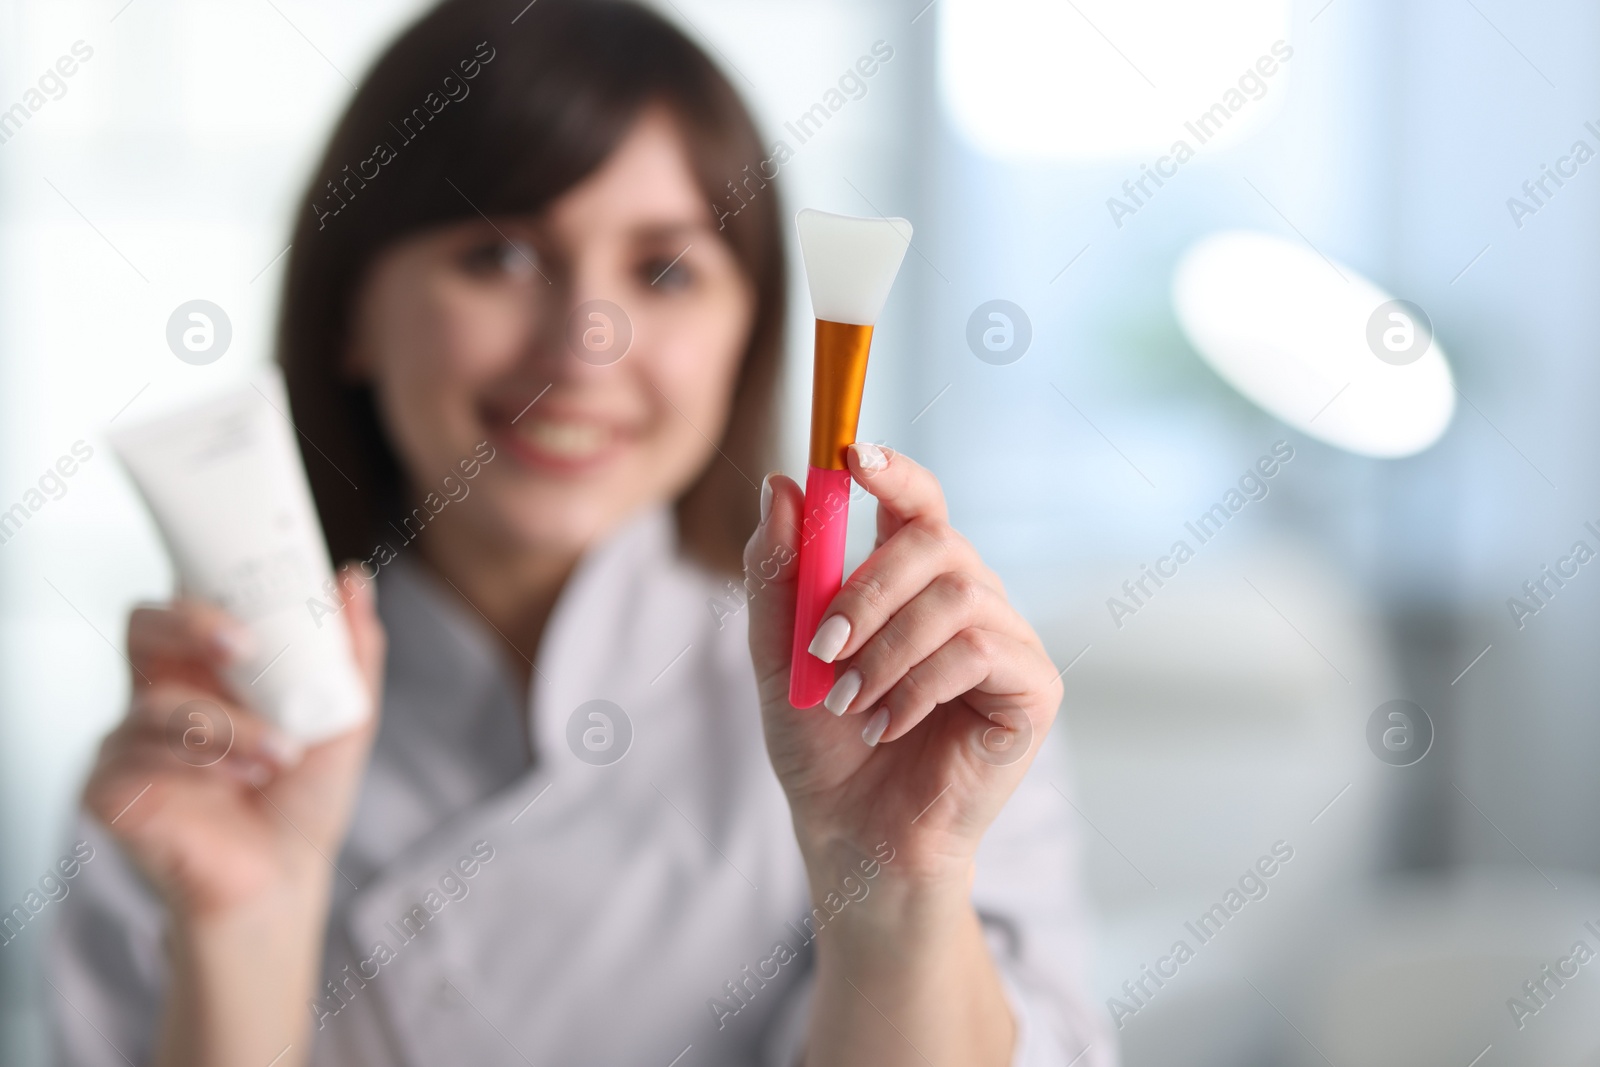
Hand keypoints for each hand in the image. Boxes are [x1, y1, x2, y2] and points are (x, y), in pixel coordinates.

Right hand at [84, 566, 385, 918]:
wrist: (284, 875)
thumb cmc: (301, 794)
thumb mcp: (344, 716)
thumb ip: (351, 650)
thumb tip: (352, 580)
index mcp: (206, 667)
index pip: (188, 601)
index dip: (210, 587)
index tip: (257, 597)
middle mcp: (160, 692)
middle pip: (142, 626)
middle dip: (190, 625)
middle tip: (244, 646)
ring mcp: (129, 739)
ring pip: (158, 703)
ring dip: (229, 725)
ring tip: (282, 753)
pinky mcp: (109, 787)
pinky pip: (137, 757)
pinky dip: (199, 763)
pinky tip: (244, 778)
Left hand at [744, 445, 1061, 891]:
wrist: (855, 835)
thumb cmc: (824, 746)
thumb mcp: (781, 654)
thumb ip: (778, 573)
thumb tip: (781, 485)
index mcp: (913, 581)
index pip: (918, 500)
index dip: (893, 470)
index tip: (849, 454)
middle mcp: (969, 598)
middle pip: (934, 540)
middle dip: (868, 588)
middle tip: (824, 646)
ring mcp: (1006, 642)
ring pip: (957, 595)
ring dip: (887, 647)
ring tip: (850, 701)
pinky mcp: (1032, 691)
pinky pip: (979, 651)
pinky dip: (919, 685)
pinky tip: (889, 724)